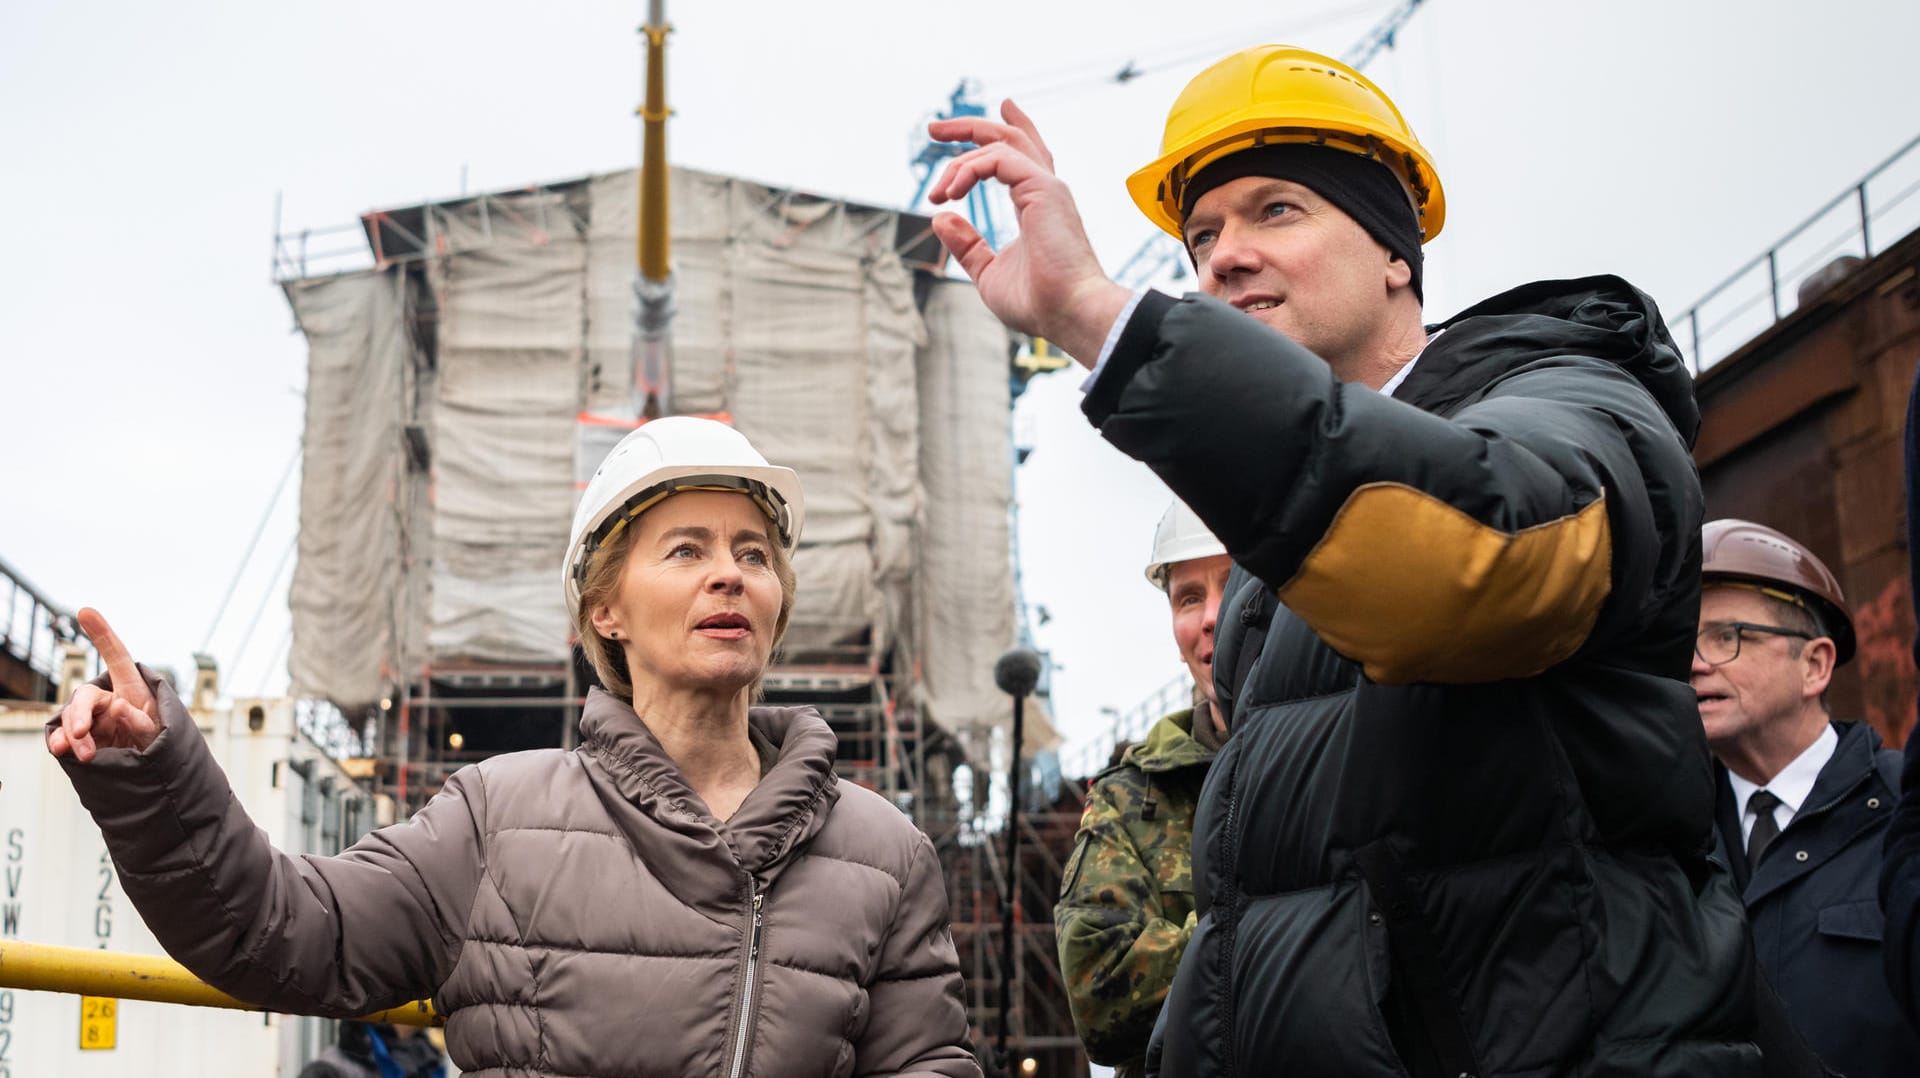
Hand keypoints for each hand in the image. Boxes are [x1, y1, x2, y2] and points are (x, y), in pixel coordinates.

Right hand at [47, 608, 160, 761]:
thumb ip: (141, 721)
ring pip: (74, 718)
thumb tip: (117, 707)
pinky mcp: (84, 737)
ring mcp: (95, 718)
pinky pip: (65, 735)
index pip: (117, 657)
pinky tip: (59, 749)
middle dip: (80, 713)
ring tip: (84, 755)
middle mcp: (109, 699)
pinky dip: (60, 741)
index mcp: (133, 688)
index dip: (102, 634)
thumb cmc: (159, 742)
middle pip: (86, 696)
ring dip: (73, 734)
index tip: (85, 611)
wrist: (152, 770)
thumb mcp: (157, 732)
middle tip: (81, 732)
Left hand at [926, 100, 1131, 364]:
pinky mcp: (1043, 188)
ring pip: (1002, 142)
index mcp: (1035, 204)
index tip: (952, 141)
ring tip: (936, 186)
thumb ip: (966, 244)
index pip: (1016, 158)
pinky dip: (970, 170)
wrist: (1068, 313)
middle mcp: (1043, 190)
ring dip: (961, 147)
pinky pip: (998, 159)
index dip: (990, 141)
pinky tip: (953, 193)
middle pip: (1009, 138)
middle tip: (932, 127)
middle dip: (969, 127)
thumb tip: (940, 218)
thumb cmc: (1037, 302)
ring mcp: (1045, 186)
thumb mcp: (988, 271)